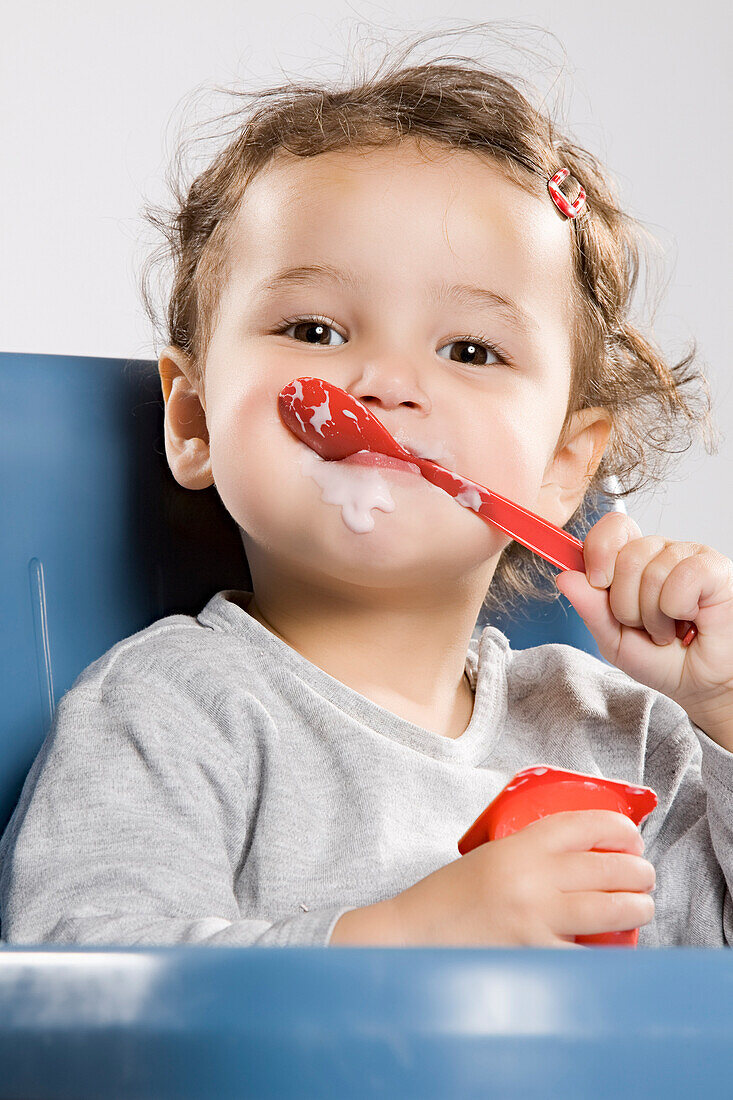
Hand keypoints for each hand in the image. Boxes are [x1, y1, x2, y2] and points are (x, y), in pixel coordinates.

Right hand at [383, 810, 654, 946]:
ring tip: (640, 906)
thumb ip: (529, 856)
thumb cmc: (446, 899)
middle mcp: (532, 878)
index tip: (632, 837)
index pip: (584, 825)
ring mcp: (537, 920)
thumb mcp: (489, 859)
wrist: (409, 936)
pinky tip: (616, 949)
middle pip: (610, 867)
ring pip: (612, 908)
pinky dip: (609, 952)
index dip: (619, 828)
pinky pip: (591, 956)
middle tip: (643, 875)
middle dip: (639, 871)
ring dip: (637, 906)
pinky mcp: (537, 959)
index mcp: (519, 847)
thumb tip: (578, 861)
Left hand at [555, 513, 732, 728]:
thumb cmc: (662, 659)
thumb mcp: (614, 640)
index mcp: (632, 561)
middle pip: (624, 557)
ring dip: (653, 615)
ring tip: (668, 628)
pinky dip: (678, 609)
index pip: (611, 528)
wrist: (702, 684)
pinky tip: (689, 619)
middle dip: (626, 605)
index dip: (598, 552)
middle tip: (644, 625)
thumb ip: (590, 609)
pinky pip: (681, 578)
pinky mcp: (713, 567)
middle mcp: (659, 552)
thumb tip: (565, 577)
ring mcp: (687, 556)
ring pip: (650, 571)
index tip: (599, 584)